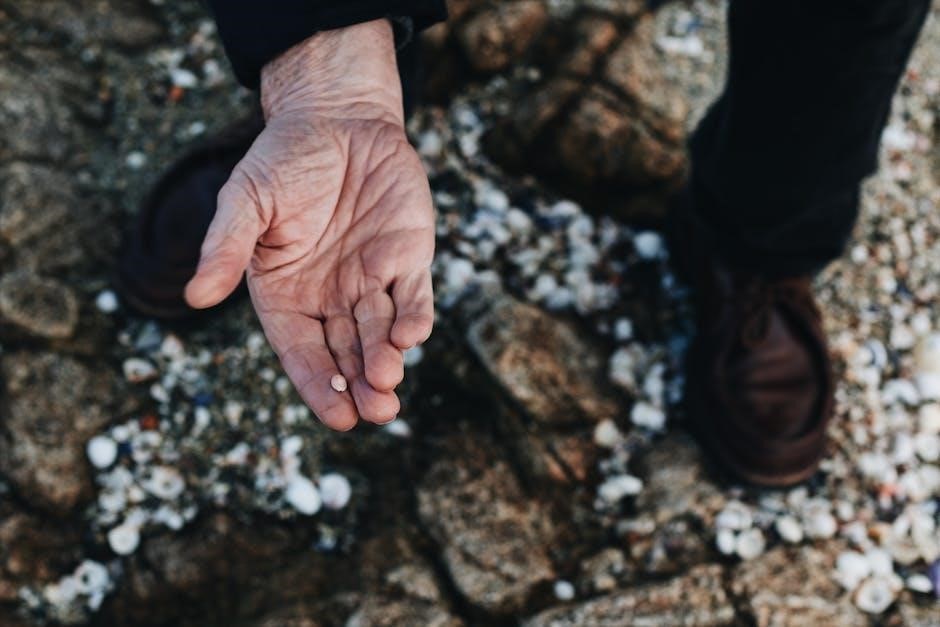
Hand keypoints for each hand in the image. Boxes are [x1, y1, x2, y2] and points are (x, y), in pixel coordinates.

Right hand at [184, 20, 434, 430]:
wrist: (336, 118)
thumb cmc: (282, 160)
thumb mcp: (246, 200)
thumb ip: (226, 247)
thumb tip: (196, 296)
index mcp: (287, 294)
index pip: (302, 351)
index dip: (319, 384)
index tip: (337, 416)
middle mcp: (331, 296)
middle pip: (346, 351)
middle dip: (360, 384)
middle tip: (374, 412)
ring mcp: (371, 279)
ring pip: (381, 331)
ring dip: (386, 359)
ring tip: (389, 385)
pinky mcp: (407, 257)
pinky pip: (414, 295)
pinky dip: (414, 317)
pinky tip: (411, 337)